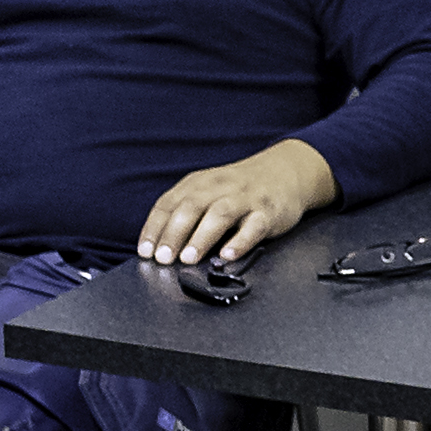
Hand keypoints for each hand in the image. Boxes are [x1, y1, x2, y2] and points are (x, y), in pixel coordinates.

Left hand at [137, 138, 337, 268]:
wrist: (285, 172)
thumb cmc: (239, 189)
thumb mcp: (208, 192)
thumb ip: (187, 213)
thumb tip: (162, 246)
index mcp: (198, 184)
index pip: (169, 203)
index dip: (154, 228)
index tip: (145, 251)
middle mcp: (219, 188)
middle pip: (191, 207)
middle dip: (174, 234)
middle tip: (163, 258)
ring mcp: (245, 199)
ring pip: (220, 214)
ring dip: (201, 237)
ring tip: (189, 258)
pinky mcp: (268, 212)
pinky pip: (254, 226)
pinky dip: (240, 241)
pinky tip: (228, 254)